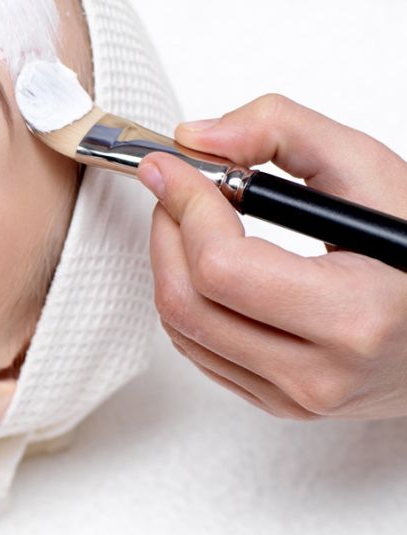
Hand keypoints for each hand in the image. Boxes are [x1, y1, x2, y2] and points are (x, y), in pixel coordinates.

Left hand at [138, 94, 406, 419]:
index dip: (185, 207)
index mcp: (355, 316)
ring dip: (168, 263)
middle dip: (166, 232)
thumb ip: (282, 131)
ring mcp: (296, 396)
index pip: (223, 267)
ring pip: (183, 329)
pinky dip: (187, 299)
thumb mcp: (368, 171)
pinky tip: (207, 265)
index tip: (171, 166)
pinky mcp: (278, 403)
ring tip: (189, 221)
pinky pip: (198, 352)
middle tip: (173, 189)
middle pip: (189, 302)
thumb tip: (197, 139)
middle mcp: (321, 372)